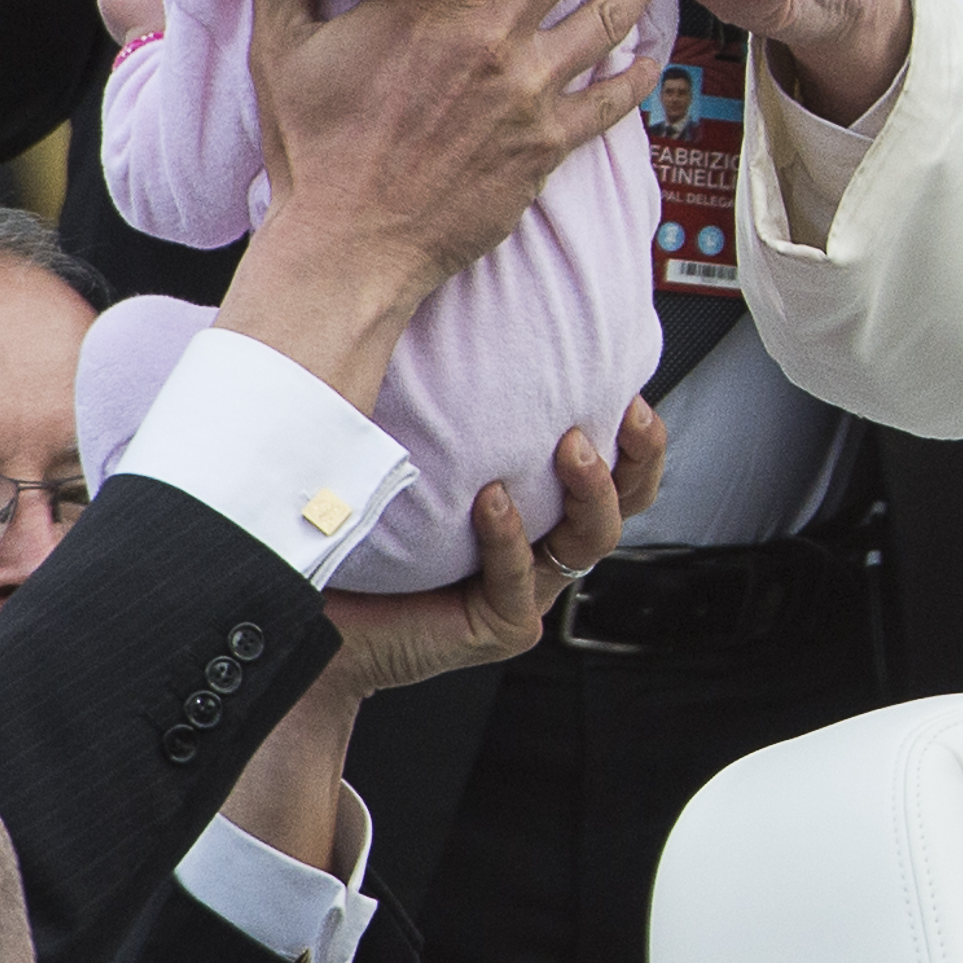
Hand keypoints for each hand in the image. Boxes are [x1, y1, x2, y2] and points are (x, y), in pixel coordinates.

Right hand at [218, 0, 666, 407]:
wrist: (349, 243)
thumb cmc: (314, 148)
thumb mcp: (282, 50)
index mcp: (433, 6)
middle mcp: (490, 40)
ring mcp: (526, 93)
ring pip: (603, 19)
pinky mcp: (546, 146)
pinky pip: (610, 103)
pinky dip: (637, 76)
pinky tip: (653, 56)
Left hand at [317, 400, 664, 703]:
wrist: (321, 617)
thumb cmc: (364, 535)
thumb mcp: (423, 460)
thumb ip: (459, 418)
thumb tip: (468, 336)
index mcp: (540, 512)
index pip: (618, 475)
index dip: (639, 439)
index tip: (632, 392)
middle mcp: (543, 549)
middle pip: (627, 507)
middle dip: (640, 458)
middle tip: (626, 415)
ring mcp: (527, 591)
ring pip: (591, 542)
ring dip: (589, 489)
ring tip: (569, 448)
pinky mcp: (499, 626)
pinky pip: (518, 579)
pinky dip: (509, 537)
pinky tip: (491, 502)